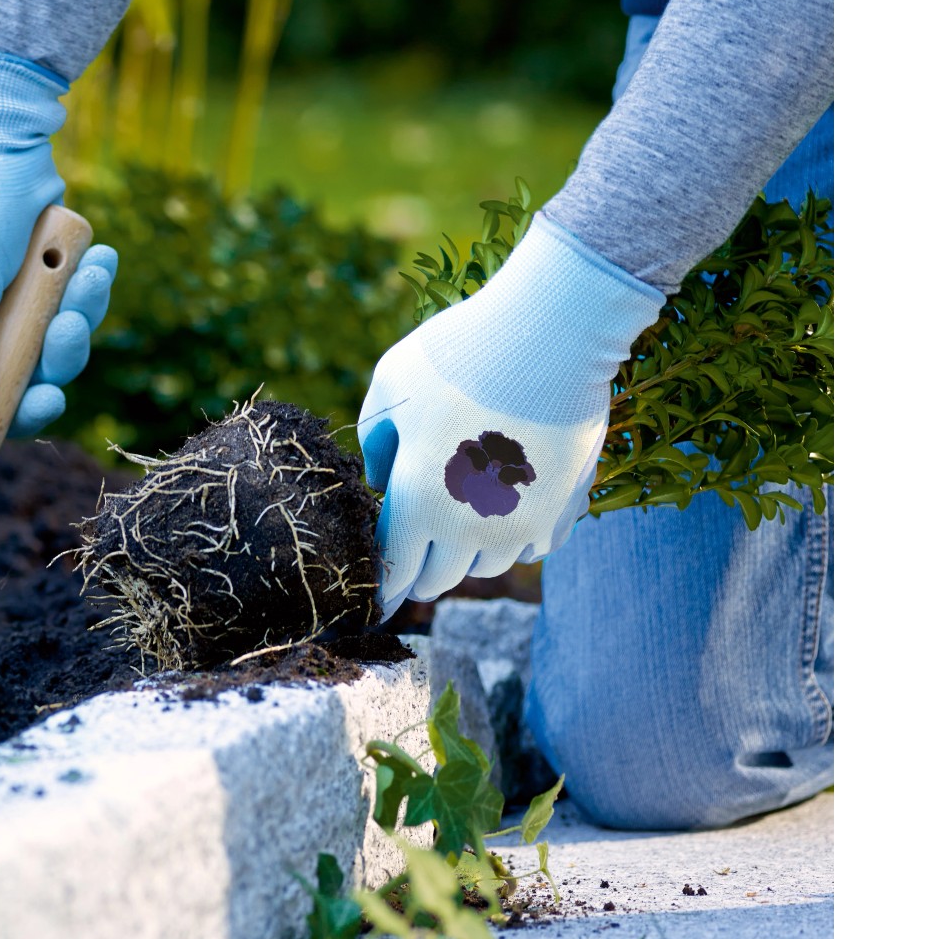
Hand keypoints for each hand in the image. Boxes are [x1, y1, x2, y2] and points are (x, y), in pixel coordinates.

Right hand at [0, 48, 117, 432]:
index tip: (49, 400)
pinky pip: (77, 302)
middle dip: (60, 350)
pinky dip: (92, 283)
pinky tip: (102, 259)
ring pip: (61, 339)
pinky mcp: (46, 276)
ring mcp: (14, 300)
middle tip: (72, 322)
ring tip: (93, 273)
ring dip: (82, 310)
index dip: (15, 410)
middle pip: (31, 375)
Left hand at [357, 212, 664, 614]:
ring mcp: (521, 526)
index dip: (382, 588)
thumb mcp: (390, 383)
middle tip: (416, 560)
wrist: (552, 336)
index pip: (394, 570)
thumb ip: (375, 439)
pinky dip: (518, 536)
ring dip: (471, 552)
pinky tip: (512, 506)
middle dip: (422, 571)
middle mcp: (469, 529)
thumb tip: (380, 481)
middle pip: (439, 578)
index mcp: (419, 503)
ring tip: (464, 519)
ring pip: (487, 566)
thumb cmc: (461, 354)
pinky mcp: (562, 513)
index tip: (375, 602)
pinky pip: (533, 547)